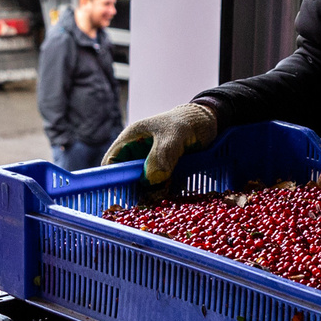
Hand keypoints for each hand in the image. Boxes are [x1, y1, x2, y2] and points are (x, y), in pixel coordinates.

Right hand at [103, 103, 217, 185]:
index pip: (111, 162)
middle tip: (149, 199)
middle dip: (136, 189)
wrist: (209, 121)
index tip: (123, 193)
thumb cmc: (187, 122)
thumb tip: (150, 180)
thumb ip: (161, 155)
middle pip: (128, 177)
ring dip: (153, 193)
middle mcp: (138, 153)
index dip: (113, 178)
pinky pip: (160, 187)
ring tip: (165, 195)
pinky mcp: (166, 171)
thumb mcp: (174, 136)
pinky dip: (165, 192)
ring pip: (145, 185)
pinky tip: (174, 194)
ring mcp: (152, 163)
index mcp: (131, 139)